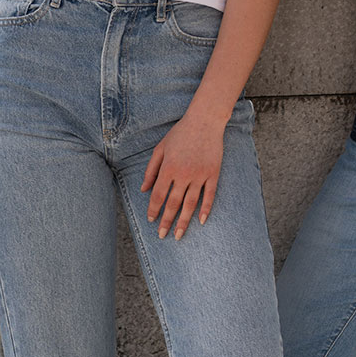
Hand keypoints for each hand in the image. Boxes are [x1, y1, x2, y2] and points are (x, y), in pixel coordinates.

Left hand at [141, 111, 225, 239]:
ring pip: (190, 204)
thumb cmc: (180, 133)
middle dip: (166, 221)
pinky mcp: (213, 173)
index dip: (153, 209)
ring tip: (179, 236)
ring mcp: (200, 175)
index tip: (151, 220)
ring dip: (184, 221)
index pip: (158, 195)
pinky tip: (202, 221)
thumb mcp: (160, 148)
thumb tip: (143, 189)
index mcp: (169, 167)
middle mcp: (183, 174)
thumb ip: (151, 169)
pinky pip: (209, 195)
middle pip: (173, 203)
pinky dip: (206, 209)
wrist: (205, 120)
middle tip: (162, 235)